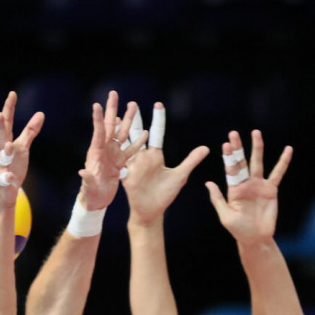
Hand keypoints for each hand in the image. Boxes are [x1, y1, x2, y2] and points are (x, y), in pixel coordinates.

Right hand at [0, 90, 44, 204]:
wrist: (2, 194)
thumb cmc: (12, 167)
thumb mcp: (22, 148)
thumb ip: (30, 131)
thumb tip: (40, 113)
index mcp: (4, 142)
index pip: (6, 123)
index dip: (9, 109)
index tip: (12, 94)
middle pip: (0, 137)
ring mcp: (0, 167)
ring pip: (0, 158)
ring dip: (4, 151)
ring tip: (8, 144)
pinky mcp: (3, 183)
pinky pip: (4, 180)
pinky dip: (7, 178)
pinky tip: (10, 177)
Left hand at [78, 91, 141, 211]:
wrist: (96, 201)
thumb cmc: (90, 194)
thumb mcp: (89, 187)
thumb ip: (87, 179)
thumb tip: (82, 172)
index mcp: (96, 153)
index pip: (98, 132)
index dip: (98, 119)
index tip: (97, 104)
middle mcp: (105, 149)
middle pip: (110, 125)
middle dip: (112, 109)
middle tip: (114, 93)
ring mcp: (113, 154)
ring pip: (122, 133)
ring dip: (128, 119)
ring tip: (134, 104)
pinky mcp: (120, 161)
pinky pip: (131, 149)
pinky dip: (138, 141)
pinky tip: (146, 132)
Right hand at [121, 103, 211, 225]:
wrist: (151, 212)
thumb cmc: (165, 195)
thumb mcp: (180, 176)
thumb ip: (191, 160)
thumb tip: (206, 147)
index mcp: (155, 156)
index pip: (156, 133)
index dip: (158, 119)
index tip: (158, 104)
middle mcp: (142, 157)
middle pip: (137, 133)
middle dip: (134, 118)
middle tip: (132, 102)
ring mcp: (132, 165)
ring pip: (125, 144)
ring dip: (120, 131)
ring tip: (115, 117)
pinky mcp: (125, 175)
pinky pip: (119, 162)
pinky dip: (114, 152)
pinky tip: (108, 142)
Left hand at [205, 129, 291, 243]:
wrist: (256, 238)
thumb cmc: (239, 230)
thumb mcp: (226, 216)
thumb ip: (218, 199)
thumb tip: (208, 183)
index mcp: (233, 189)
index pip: (230, 169)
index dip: (228, 157)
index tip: (225, 144)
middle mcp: (245, 183)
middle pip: (241, 162)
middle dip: (238, 148)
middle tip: (233, 133)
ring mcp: (259, 185)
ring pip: (258, 163)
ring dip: (257, 148)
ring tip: (256, 133)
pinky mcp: (271, 189)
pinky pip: (278, 173)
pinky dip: (283, 162)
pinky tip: (288, 149)